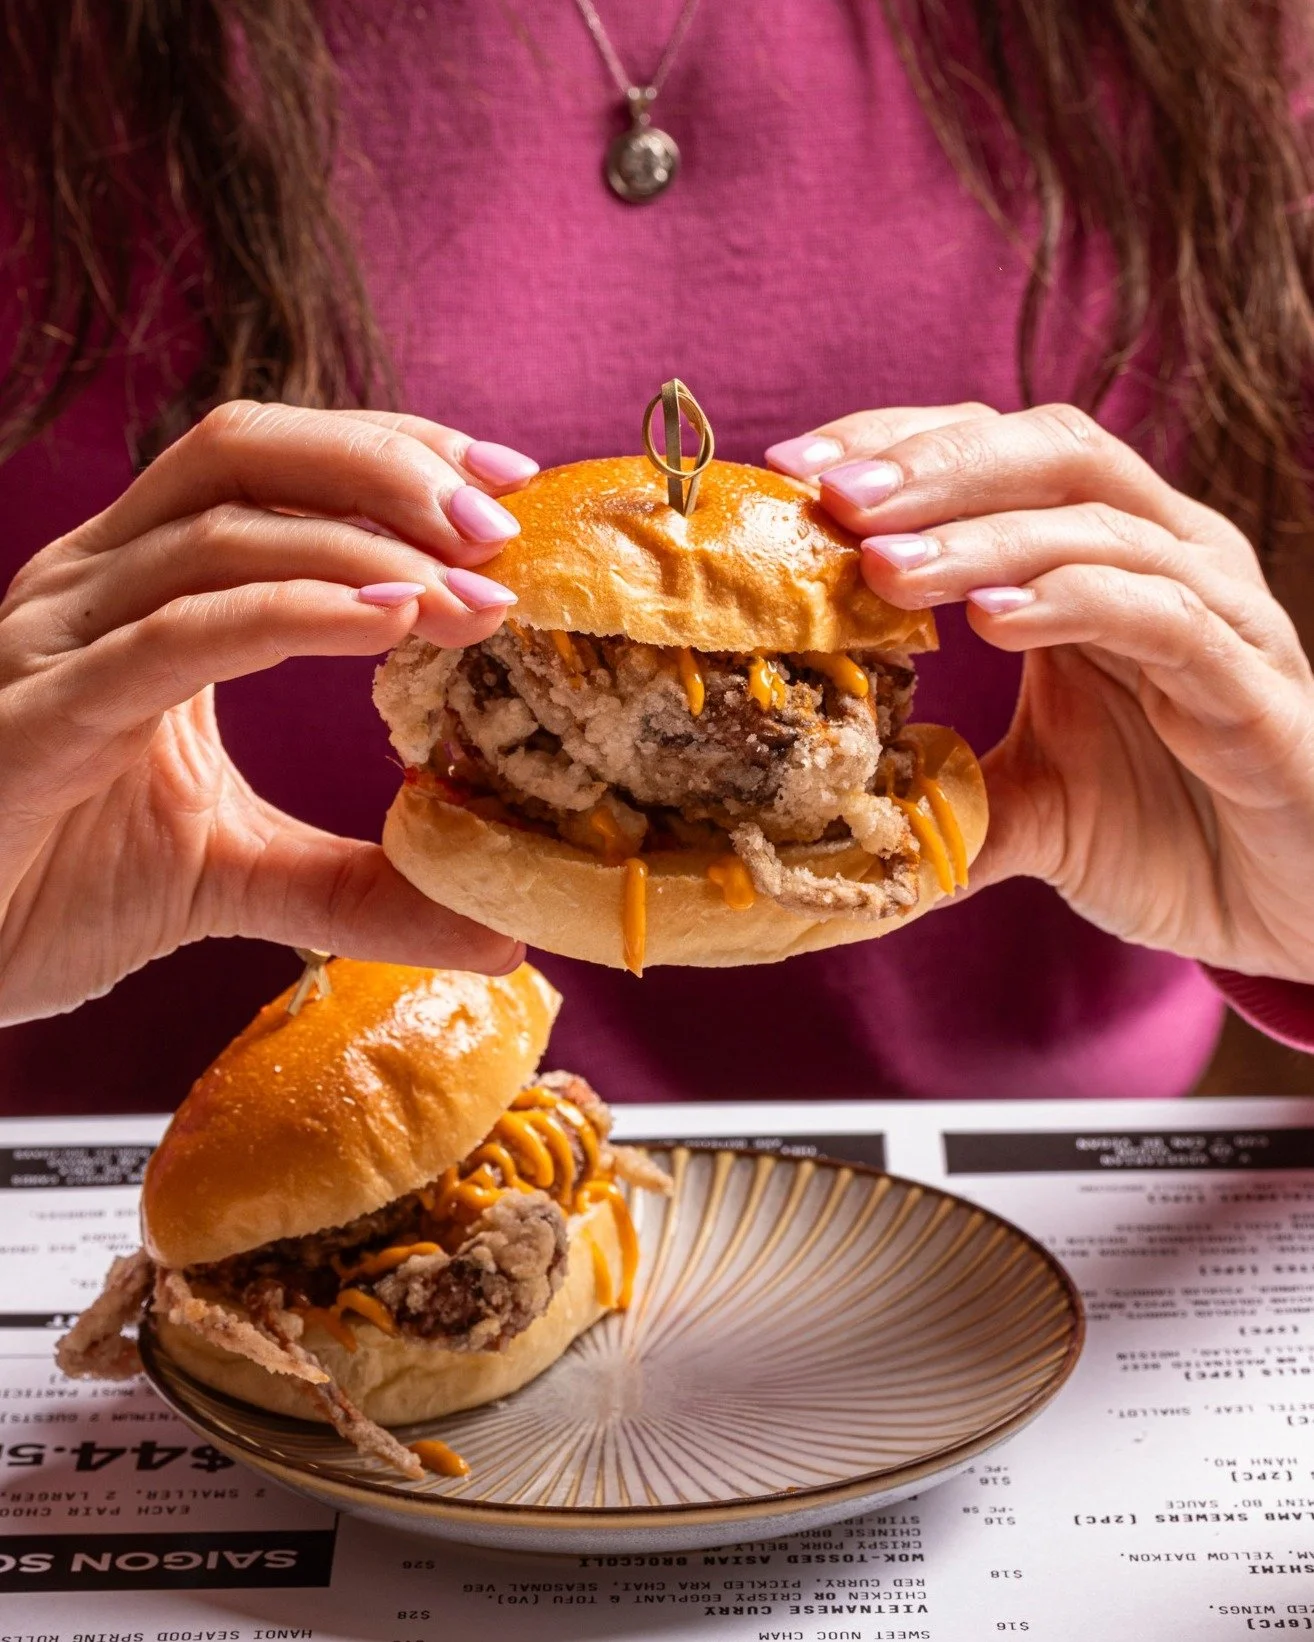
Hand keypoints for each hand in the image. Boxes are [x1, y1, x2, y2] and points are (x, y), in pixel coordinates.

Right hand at [0, 401, 536, 1023]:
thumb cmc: (51, 891)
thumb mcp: (237, 873)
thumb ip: (359, 885)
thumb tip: (499, 931)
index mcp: (135, 587)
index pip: (271, 467)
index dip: (392, 452)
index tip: (510, 487)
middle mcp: (90, 584)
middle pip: (245, 451)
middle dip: (388, 469)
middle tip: (502, 530)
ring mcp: (56, 637)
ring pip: (220, 529)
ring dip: (366, 547)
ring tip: (475, 593)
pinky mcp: (40, 712)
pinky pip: (178, 633)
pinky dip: (292, 614)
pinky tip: (388, 625)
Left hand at [768, 405, 1313, 982]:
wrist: (1290, 910)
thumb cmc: (1170, 832)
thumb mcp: (1027, 806)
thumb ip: (938, 790)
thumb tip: (815, 811)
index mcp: (1103, 564)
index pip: (998, 456)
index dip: (900, 447)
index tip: (795, 470)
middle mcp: (1167, 561)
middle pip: (1052, 453)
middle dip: (934, 465)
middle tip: (832, 496)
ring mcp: (1220, 616)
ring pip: (1102, 524)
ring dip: (984, 536)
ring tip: (886, 567)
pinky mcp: (1254, 689)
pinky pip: (1167, 616)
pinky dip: (1076, 602)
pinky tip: (996, 618)